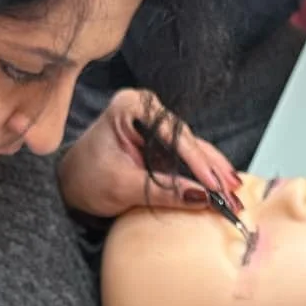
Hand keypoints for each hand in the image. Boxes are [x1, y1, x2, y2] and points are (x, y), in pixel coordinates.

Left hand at [57, 88, 240, 220]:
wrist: (70, 186)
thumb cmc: (87, 180)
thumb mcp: (123, 187)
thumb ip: (162, 191)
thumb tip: (201, 198)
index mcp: (132, 107)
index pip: (173, 135)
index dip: (196, 162)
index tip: (213, 185)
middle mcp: (148, 110)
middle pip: (188, 141)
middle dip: (211, 169)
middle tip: (231, 193)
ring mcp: (156, 126)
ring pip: (193, 149)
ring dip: (214, 173)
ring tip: (234, 194)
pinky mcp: (161, 144)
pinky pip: (187, 158)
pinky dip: (204, 174)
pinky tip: (223, 186)